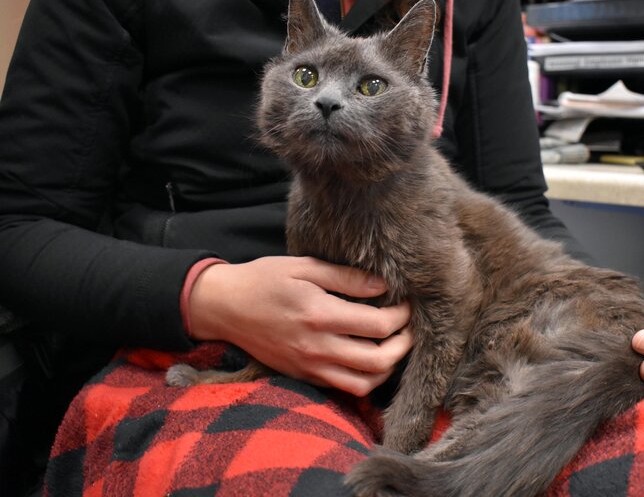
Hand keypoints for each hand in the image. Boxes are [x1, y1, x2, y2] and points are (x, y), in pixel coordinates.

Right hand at [188, 256, 412, 396]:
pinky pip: (343, 388)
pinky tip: (368, 359)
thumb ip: (345, 277)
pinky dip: (364, 379)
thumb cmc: (263, 280)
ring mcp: (309, 366)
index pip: (378, 325)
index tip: (406, 303)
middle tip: (408, 328)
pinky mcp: (303, 376)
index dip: (401, 315)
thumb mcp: (303, 266)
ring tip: (392, 346)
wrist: (224, 307)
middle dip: (403, 345)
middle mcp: (317, 347)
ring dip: (387, 367)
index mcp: (319, 314)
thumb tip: (383, 286)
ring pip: (364, 383)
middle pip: (379, 361)